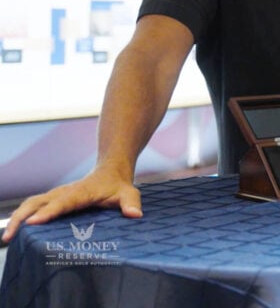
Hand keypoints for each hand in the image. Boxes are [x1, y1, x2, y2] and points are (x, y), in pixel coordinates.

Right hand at [1, 166, 142, 242]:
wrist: (110, 172)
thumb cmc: (119, 186)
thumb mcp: (129, 193)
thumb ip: (131, 203)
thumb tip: (135, 215)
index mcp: (81, 192)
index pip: (63, 202)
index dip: (49, 212)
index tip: (35, 222)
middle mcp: (64, 192)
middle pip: (37, 202)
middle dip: (21, 217)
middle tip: (10, 236)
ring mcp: (55, 195)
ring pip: (30, 204)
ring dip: (16, 218)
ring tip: (7, 238)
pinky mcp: (51, 200)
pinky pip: (32, 206)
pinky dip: (20, 217)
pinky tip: (14, 233)